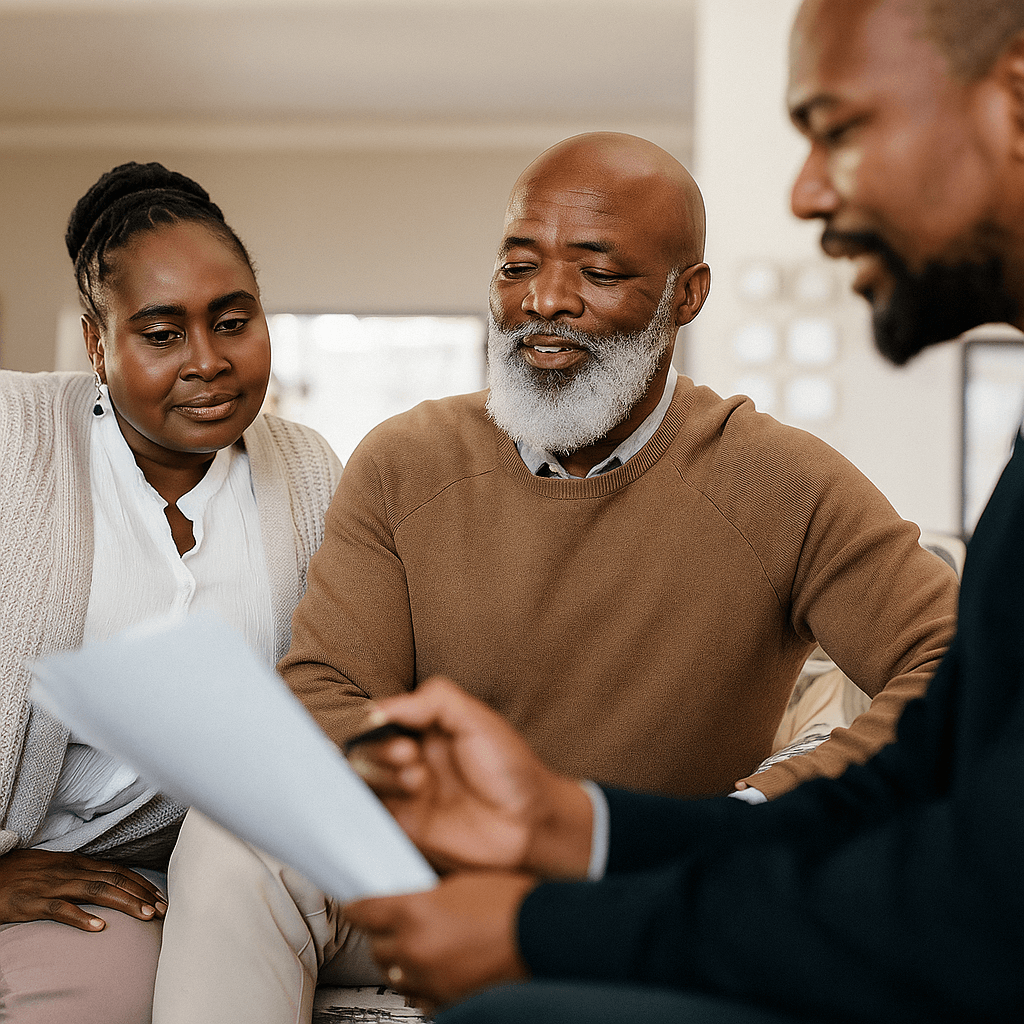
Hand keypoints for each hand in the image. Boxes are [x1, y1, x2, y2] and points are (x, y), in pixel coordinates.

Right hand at [0, 849, 166, 930]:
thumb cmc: (23, 872)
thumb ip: (81, 873)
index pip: (118, 871)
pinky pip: (60, 909)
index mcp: (77, 863)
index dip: (141, 884)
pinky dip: (81, 917)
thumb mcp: (57, 867)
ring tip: (145, 915)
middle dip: (142, 895)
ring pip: (96, 891)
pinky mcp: (32, 902)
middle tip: (163, 910)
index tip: (160, 898)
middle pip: (114, 880)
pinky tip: (98, 927)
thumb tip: (107, 882)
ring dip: (124, 903)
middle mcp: (70, 871)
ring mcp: (52, 886)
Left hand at [345, 871, 533, 1009]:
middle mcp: (414, 949)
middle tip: (396, 926)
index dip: (357, 908)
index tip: (355, 907)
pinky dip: (422, 985)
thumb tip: (411, 899)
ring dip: (401, 963)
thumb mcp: (461, 883)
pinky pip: (418, 998)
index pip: (363, 912)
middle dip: (382, 937)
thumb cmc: (510, 903)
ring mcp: (429, 980)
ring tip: (421, 949)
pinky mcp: (445, 1002)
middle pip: (375, 949)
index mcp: (413, 912)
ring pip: (393, 977)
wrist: (542, 935)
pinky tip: (437, 971)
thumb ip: (428, 894)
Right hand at [348, 677, 591, 875]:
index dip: (377, 722)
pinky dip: (375, 805)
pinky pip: (375, 814)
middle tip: (409, 755)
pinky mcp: (408, 826)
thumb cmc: (510, 767)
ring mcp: (409, 793)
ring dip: (383, 776)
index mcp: (427, 728)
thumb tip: (382, 708)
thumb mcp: (476, 719)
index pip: (383, 719)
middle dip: (381, 750)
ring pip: (368, 780)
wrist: (531, 822)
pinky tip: (404, 797)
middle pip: (368, 750)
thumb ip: (434, 700)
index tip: (383, 723)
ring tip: (418, 780)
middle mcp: (413, 759)